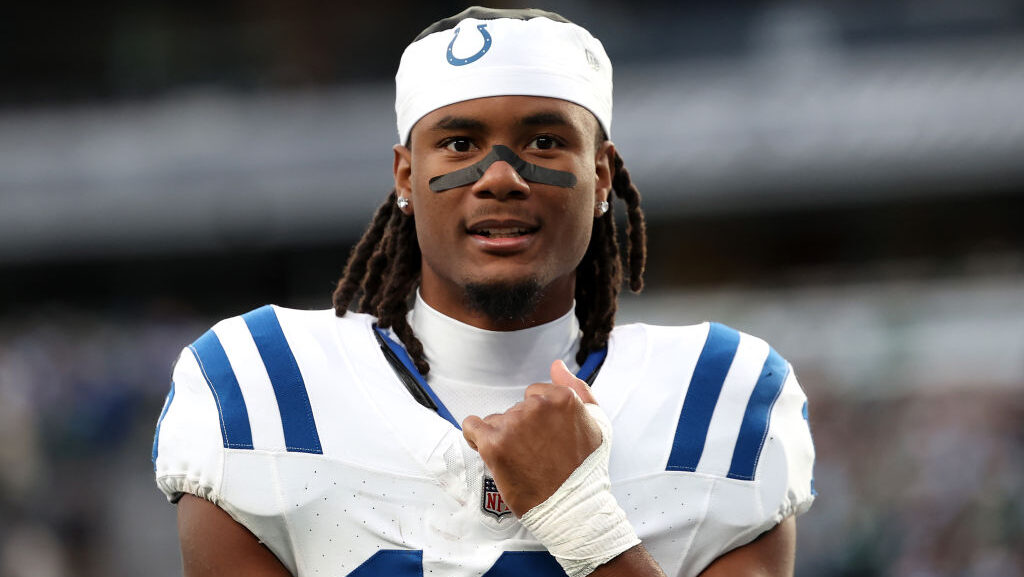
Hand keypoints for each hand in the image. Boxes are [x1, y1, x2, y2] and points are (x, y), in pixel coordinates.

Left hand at [462, 360, 603, 515]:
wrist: (572, 507)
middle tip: (534, 454)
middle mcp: (537, 406)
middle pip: (515, 409)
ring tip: (519, 461)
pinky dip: (476, 437)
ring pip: (496, 421)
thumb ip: (577, 388)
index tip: (543, 438)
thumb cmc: (586, 468)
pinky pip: (472, 427)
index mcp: (562, 398)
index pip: (534, 395)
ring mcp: (514, 424)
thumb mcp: (597, 422)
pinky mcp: (494, 443)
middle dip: (521, 429)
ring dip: (502, 437)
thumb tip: (557, 366)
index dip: (536, 419)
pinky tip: (488, 450)